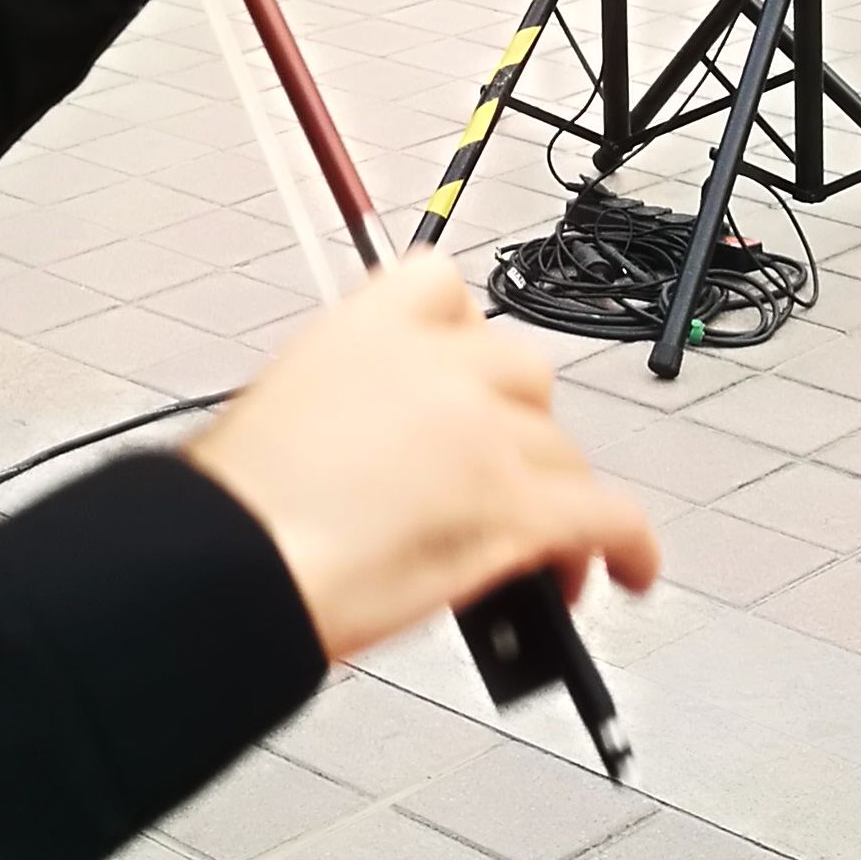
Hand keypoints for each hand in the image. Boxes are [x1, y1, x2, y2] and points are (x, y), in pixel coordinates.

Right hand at [187, 255, 658, 662]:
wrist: (233, 564)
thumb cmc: (237, 511)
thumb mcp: (280, 408)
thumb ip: (351, 402)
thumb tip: (385, 451)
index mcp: (367, 326)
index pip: (446, 287)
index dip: (463, 338)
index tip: (462, 377)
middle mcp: (439, 364)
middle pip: (522, 373)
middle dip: (516, 428)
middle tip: (490, 481)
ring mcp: (487, 432)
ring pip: (562, 450)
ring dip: (557, 497)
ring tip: (541, 556)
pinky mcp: (520, 506)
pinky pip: (608, 516)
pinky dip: (627, 546)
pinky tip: (626, 572)